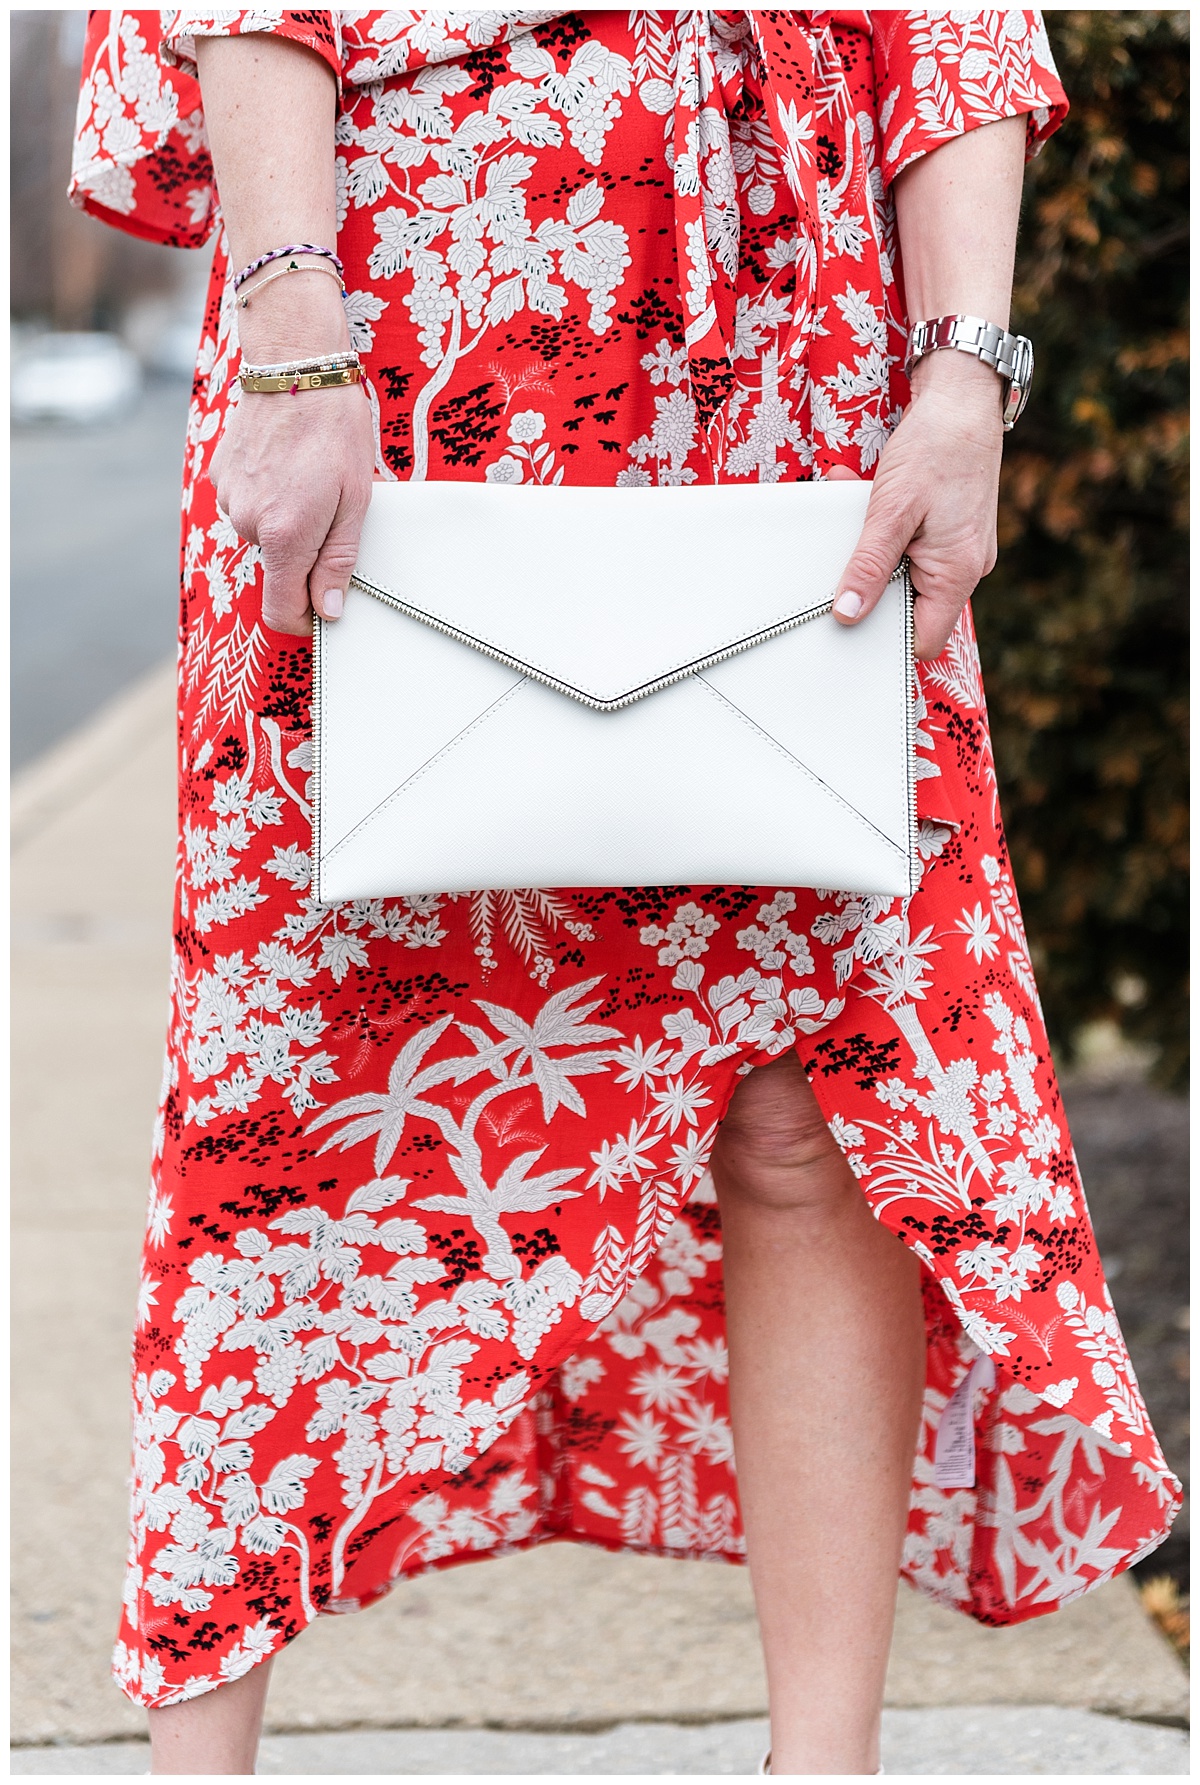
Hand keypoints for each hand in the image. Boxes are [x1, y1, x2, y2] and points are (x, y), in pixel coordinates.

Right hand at [208, 380, 374, 636]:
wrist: (293, 364)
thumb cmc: (335, 428)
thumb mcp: (356, 500)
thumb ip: (338, 561)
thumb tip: (328, 611)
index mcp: (285, 535)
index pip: (281, 610)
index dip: (303, 621)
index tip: (322, 611)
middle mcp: (249, 523)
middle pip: (278, 568)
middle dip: (305, 554)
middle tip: (332, 511)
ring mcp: (229, 499)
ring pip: (263, 535)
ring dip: (286, 521)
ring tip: (309, 479)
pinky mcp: (219, 477)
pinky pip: (247, 506)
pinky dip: (268, 497)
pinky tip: (285, 465)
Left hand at [829, 350, 1004, 659]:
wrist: (964, 399)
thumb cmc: (935, 448)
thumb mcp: (890, 512)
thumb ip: (869, 567)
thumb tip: (847, 613)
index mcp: (957, 574)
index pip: (925, 640)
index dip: (888, 639)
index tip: (854, 622)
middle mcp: (967, 568)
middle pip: (913, 608)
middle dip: (875, 583)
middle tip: (848, 553)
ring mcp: (962, 550)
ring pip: (909, 572)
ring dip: (878, 549)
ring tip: (860, 509)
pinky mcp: (954, 531)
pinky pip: (915, 546)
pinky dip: (889, 530)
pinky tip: (873, 499)